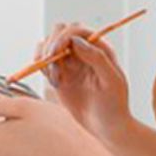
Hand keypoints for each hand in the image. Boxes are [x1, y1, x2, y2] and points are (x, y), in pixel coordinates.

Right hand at [38, 23, 131, 141]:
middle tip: (52, 68)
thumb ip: (97, 58)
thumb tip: (77, 41)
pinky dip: (41, 67)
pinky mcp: (59, 74)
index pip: (76, 30)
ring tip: (56, 80)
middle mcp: (83, 50)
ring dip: (44, 58)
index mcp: (98, 47)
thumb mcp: (112, 81)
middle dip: (51, 45)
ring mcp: (69, 61)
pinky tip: (54, 82)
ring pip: (47, 44)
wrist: (106, 126)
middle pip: (59, 31)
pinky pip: (43, 61)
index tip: (55, 53)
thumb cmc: (114, 104)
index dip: (63, 37)